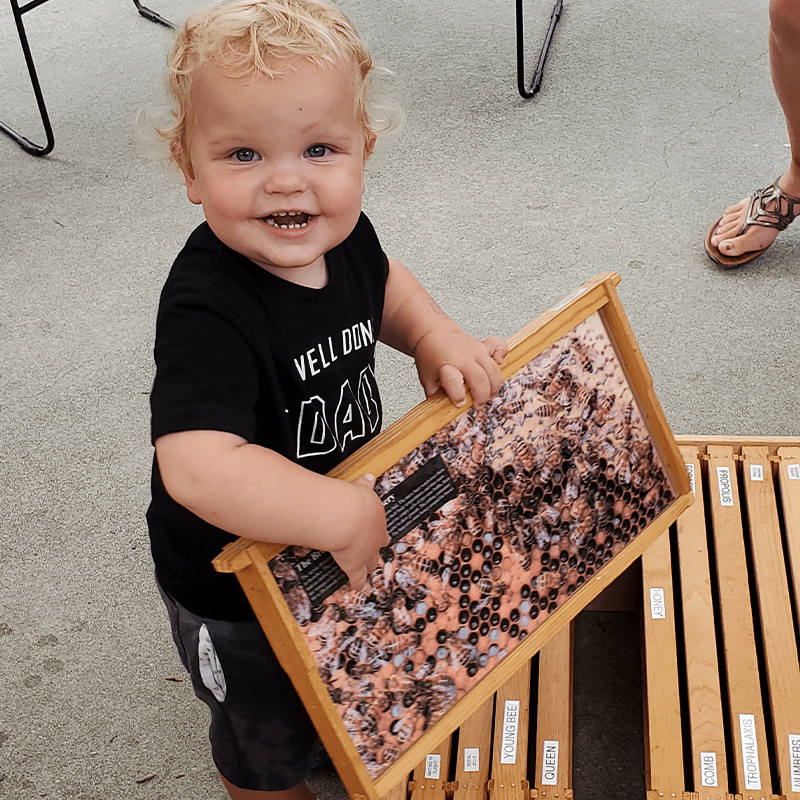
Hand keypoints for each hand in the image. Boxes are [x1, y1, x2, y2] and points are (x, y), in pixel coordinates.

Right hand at [328, 474, 388, 589]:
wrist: (347, 516)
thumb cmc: (354, 501)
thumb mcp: (362, 488)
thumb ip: (366, 484)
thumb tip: (370, 476)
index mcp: (378, 519)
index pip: (381, 528)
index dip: (380, 533)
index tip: (381, 536)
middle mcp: (376, 538)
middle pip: (378, 547)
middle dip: (376, 550)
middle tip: (375, 553)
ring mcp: (366, 553)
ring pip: (370, 563)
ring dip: (369, 566)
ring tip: (369, 570)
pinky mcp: (354, 565)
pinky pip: (357, 578)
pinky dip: (358, 583)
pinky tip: (358, 588)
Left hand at [414, 330, 507, 406]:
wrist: (433, 335)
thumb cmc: (431, 358)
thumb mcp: (427, 380)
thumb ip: (436, 397)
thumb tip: (443, 414)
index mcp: (446, 366)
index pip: (453, 381)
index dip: (458, 395)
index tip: (460, 403)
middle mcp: (462, 358)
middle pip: (480, 378)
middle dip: (482, 396)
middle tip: (478, 404)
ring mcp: (475, 350)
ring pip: (493, 370)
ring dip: (494, 386)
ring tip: (488, 394)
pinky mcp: (483, 346)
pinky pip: (499, 346)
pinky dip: (502, 355)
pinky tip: (498, 363)